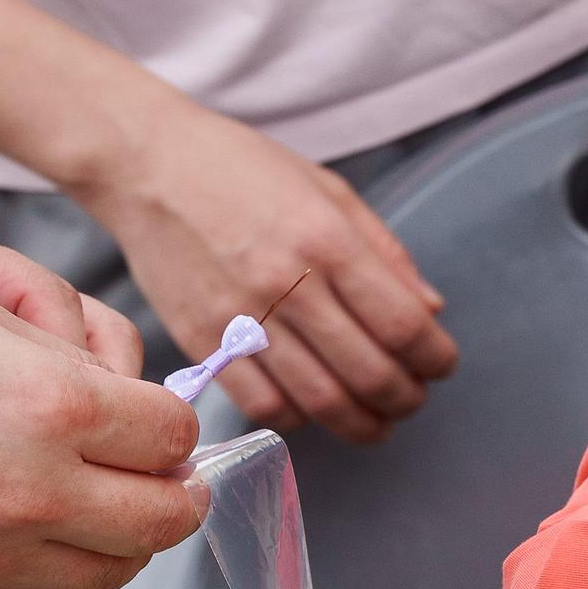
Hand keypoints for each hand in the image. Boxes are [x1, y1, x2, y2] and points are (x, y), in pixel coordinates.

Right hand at [0, 288, 203, 588]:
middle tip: (167, 480)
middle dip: (175, 493)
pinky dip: (66, 585)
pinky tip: (49, 548)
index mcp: (52, 405)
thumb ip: (88, 356)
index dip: (173, 427)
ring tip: (102, 509)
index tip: (160, 427)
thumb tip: (155, 417)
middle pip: (163, 517)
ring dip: (124, 541)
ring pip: (115, 572)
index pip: (172, 435)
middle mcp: (29, 490)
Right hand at [72, 95, 456, 444]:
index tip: (441, 365)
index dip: (434, 357)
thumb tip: (431, 309)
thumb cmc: (243, 169)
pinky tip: (314, 409)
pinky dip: (299, 419)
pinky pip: (261, 404)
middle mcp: (286, 282)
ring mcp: (239, 316)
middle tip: (413, 400)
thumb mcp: (328, 190)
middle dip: (405, 399)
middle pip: (368, 372)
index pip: (402, 324)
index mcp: (326, 239)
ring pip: (318, 400)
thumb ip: (385, 252)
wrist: (146, 165)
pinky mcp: (200, 340)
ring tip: (376, 421)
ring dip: (360, 423)